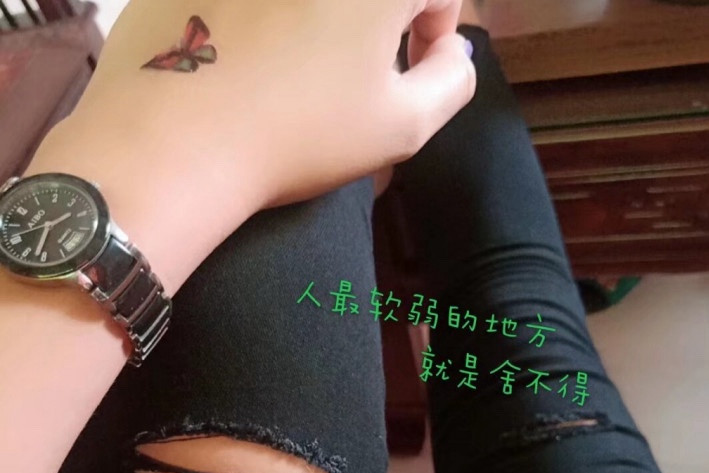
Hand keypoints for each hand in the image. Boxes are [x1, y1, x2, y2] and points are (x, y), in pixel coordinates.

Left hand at [27, 0, 475, 290]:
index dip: (433, 30)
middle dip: (376, 22)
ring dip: (321, 19)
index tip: (407, 71)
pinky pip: (254, 0)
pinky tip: (248, 52)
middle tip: (353, 71)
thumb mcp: (404, 127)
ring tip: (297, 64)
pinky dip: (266, 14)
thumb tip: (451, 48)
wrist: (174, 142)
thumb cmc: (301, 137)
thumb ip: (452, 80)